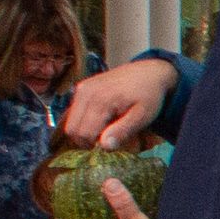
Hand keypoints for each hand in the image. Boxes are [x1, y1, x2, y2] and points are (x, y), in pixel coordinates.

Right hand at [60, 56, 174, 148]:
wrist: (149, 72)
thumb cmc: (148, 96)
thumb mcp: (142, 116)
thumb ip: (122, 131)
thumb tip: (104, 146)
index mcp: (100, 100)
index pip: (84, 134)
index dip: (96, 144)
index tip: (112, 142)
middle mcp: (86, 93)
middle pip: (72, 130)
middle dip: (87, 140)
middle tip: (108, 138)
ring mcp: (82, 89)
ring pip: (70, 123)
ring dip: (84, 131)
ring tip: (106, 127)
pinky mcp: (81, 87)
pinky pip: (74, 112)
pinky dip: (84, 121)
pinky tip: (101, 118)